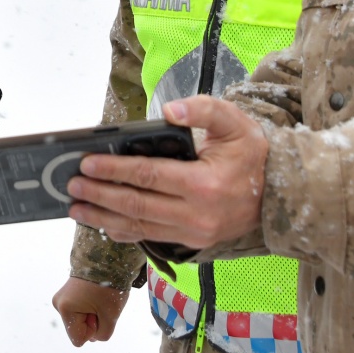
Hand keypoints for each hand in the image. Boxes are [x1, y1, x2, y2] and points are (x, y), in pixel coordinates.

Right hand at [51, 277, 128, 345]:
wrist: (107, 258)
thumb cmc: (109, 286)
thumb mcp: (111, 316)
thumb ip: (102, 334)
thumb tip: (93, 336)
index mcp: (65, 309)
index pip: (79, 339)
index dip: (93, 331)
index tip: (98, 313)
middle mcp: (59, 304)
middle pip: (77, 329)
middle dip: (92, 321)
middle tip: (100, 303)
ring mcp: (61, 298)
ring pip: (79, 320)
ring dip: (91, 314)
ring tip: (98, 297)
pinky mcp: (67, 294)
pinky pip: (79, 311)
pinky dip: (89, 307)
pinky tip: (94, 295)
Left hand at [67, 96, 266, 248]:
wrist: (282, 194)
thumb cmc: (254, 155)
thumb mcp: (235, 123)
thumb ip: (203, 109)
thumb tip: (169, 110)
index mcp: (204, 184)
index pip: (148, 176)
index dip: (114, 169)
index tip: (87, 163)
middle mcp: (196, 214)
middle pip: (136, 205)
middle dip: (99, 195)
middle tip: (71, 186)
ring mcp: (194, 233)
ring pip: (139, 227)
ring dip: (104, 218)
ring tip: (77, 208)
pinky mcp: (193, 242)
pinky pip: (151, 238)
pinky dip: (125, 232)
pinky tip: (105, 225)